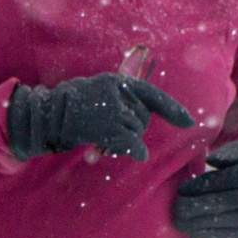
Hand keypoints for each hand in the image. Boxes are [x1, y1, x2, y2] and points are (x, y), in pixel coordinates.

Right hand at [8, 73, 195, 160]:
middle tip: (108, 133)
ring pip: (136, 132)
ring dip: (123, 141)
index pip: (152, 95)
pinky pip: (132, 143)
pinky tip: (139, 155)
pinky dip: (136, 150)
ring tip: (101, 140)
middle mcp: (118, 93)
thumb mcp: (98, 93)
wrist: (47, 114)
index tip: (189, 123)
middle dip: (132, 129)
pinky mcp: (108, 127)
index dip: (171, 109)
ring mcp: (113, 109)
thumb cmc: (72, 107)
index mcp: (117, 82)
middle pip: (142, 119)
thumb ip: (123, 101)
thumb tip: (147, 116)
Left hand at [172, 141, 237, 237]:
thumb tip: (212, 160)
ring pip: (229, 221)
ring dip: (201, 224)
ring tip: (179, 222)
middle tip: (177, 207)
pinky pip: (232, 237)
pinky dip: (211, 237)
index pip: (228, 179)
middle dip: (198, 206)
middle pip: (228, 202)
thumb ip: (227, 153)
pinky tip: (193, 235)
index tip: (181, 188)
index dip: (202, 185)